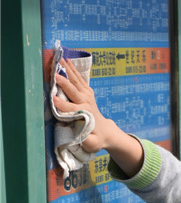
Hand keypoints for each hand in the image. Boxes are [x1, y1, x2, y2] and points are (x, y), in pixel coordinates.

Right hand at [52, 57, 143, 175]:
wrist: (106, 131)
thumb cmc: (96, 138)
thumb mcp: (92, 144)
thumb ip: (86, 141)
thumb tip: (80, 138)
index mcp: (85, 114)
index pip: (71, 109)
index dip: (61, 105)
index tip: (52, 99)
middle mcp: (86, 102)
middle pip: (73, 91)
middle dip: (64, 83)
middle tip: (54, 75)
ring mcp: (87, 95)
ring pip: (76, 81)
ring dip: (67, 70)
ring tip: (59, 59)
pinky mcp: (87, 92)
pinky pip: (79, 78)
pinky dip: (72, 69)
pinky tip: (67, 60)